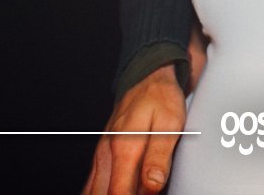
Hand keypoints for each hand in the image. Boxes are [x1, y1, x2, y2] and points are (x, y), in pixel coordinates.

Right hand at [82, 64, 186, 194]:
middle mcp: (107, 153)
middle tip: (142, 193)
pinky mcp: (101, 157)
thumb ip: (159, 155)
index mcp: (124, 147)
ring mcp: (101, 155)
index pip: (119, 192)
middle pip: (102, 194)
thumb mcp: (170, 124)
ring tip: (131, 189)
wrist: (147, 80)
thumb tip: (153, 184)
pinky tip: (118, 190)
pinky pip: (93, 183)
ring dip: (107, 194)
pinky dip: (100, 192)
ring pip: (93, 191)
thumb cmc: (160, 99)